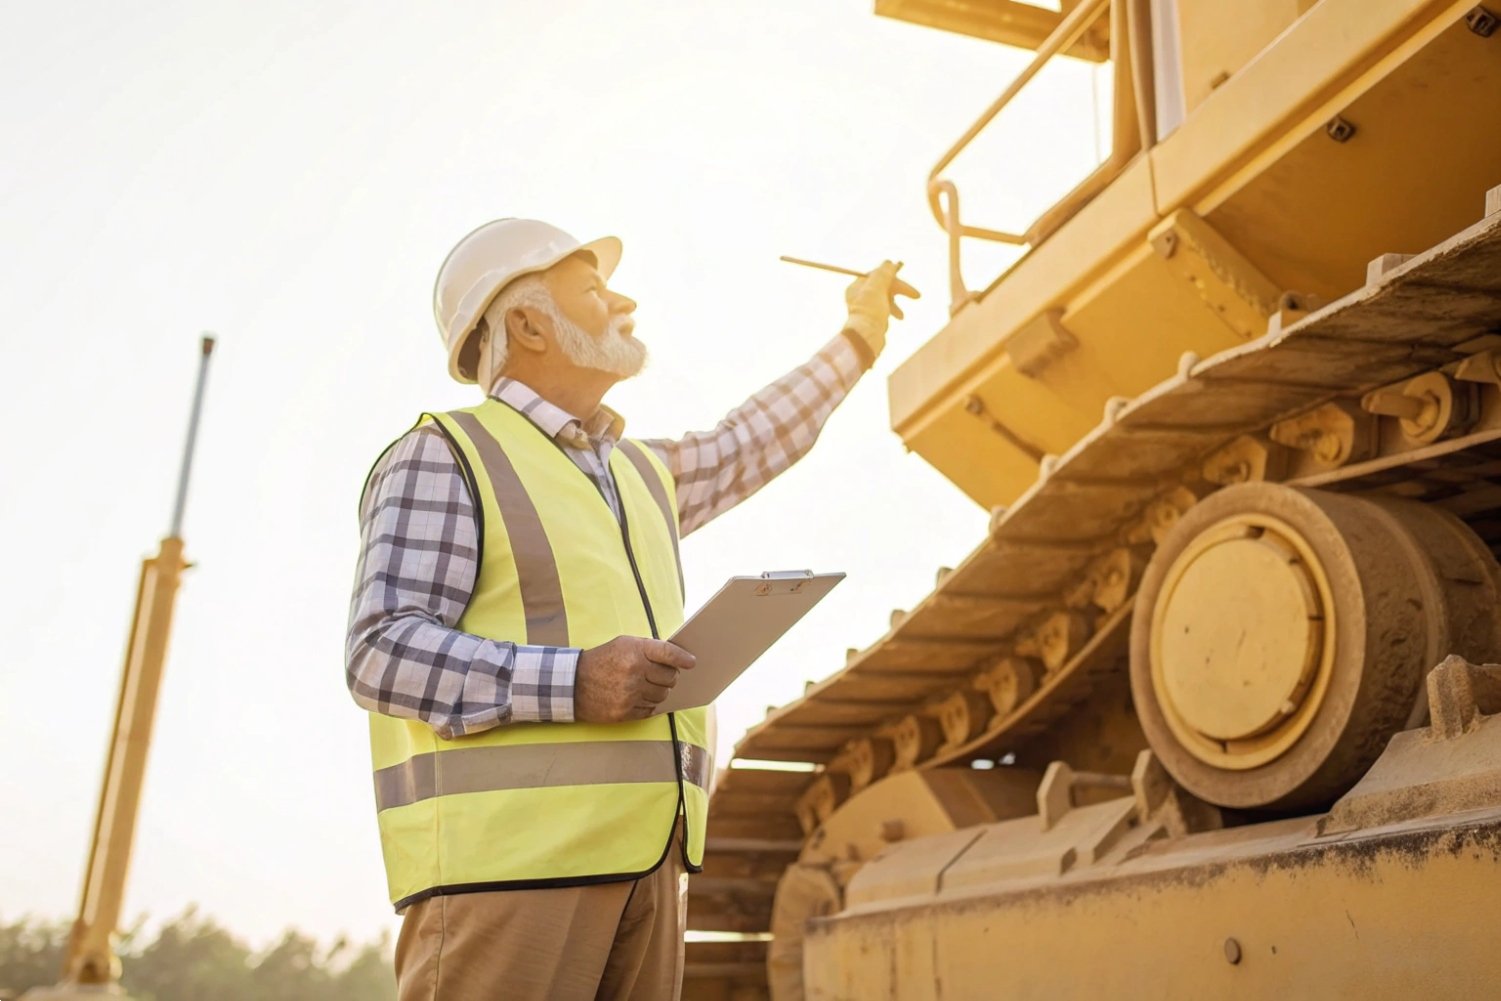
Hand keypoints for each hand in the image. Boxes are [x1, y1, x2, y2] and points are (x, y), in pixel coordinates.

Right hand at [575, 636, 695, 721]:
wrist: (573, 683)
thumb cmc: (602, 660)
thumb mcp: (623, 644)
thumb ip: (648, 648)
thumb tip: (675, 658)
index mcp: (634, 651)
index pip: (668, 653)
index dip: (682, 658)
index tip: (692, 662)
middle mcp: (634, 672)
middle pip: (670, 678)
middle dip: (669, 676)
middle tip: (662, 675)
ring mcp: (630, 694)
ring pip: (662, 696)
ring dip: (659, 691)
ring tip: (646, 685)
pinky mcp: (625, 712)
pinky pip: (651, 710)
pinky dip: (648, 704)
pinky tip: (638, 697)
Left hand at [843, 261, 919, 359]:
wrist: (866, 339)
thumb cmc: (870, 313)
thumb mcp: (877, 288)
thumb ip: (883, 274)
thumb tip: (889, 262)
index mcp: (856, 287)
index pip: (877, 275)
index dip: (891, 274)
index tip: (904, 272)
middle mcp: (859, 296)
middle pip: (882, 287)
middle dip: (899, 290)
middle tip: (917, 295)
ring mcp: (865, 308)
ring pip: (885, 299)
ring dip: (896, 305)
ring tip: (901, 316)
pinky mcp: (871, 319)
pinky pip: (884, 310)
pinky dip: (892, 312)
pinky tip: (897, 319)